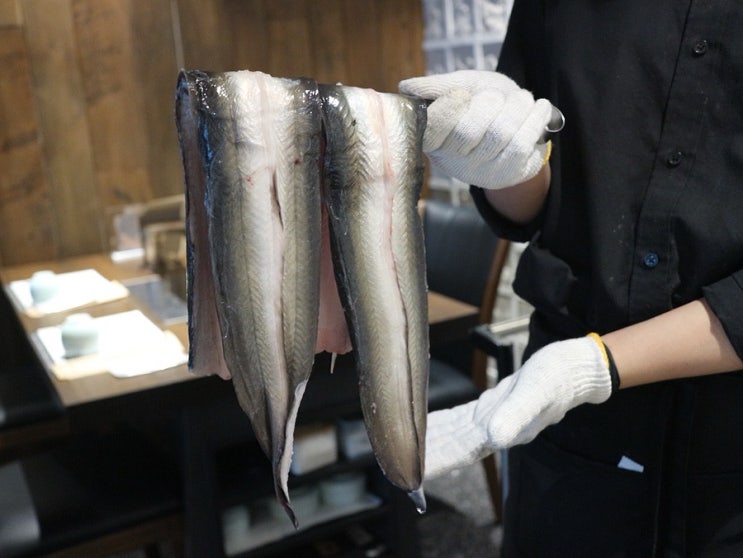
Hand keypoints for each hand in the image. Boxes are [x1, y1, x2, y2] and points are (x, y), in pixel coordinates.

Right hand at [399, 70, 554, 189]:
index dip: (447, 110)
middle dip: (488, 103)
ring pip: (500, 134)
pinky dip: (535, 118)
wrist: (517, 125)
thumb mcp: (460, 86)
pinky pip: (523, 143)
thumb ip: (436, 87)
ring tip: (520, 99)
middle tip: (495, 96)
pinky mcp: (507, 175)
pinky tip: (539, 107)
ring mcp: (481, 172)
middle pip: (468, 131)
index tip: (462, 94)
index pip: (432, 130)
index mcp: (434, 141)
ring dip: (516, 106)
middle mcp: (453, 162)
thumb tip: (406, 88)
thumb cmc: (483, 102)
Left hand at [424, 336, 613, 479]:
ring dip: (432, 442)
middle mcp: (495, 429)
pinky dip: (444, 422)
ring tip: (405, 449)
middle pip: (453, 446)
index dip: (437, 462)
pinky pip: (461, 417)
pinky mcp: (494, 405)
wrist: (575, 368)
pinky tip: (429, 424)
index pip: (462, 451)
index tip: (413, 474)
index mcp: (503, 431)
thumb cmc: (559, 378)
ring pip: (455, 434)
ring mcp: (494, 418)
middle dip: (426, 457)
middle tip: (396, 465)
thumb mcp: (536, 392)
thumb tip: (494, 438)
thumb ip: (515, 415)